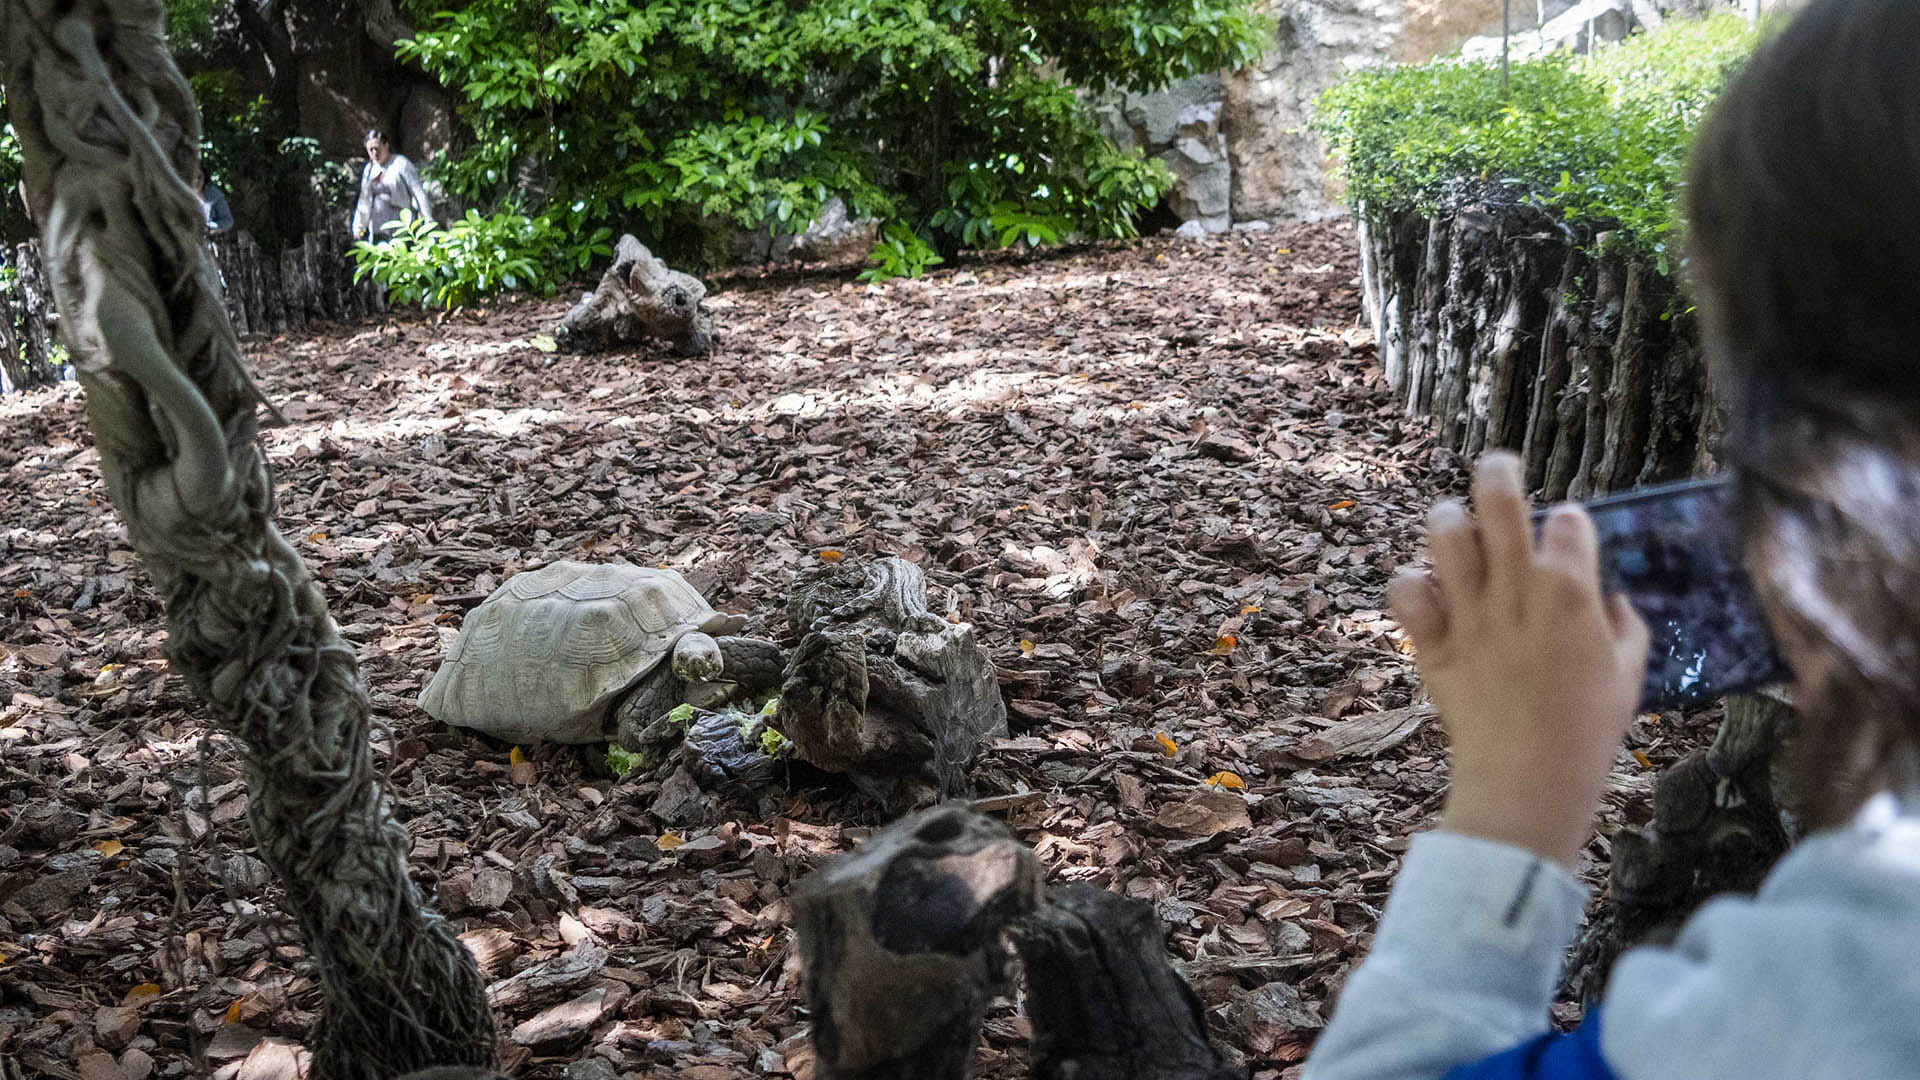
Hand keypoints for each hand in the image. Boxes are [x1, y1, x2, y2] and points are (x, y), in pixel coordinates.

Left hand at [1389, 452, 1649, 866]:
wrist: (1528, 783)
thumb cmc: (1588, 732)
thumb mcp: (1630, 674)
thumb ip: (1624, 626)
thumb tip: (1614, 599)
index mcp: (1572, 592)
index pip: (1568, 520)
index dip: (1568, 522)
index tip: (1565, 537)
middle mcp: (1516, 590)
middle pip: (1499, 501)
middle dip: (1498, 471)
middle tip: (1498, 468)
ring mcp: (1469, 613)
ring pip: (1444, 533)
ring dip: (1446, 521)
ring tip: (1453, 525)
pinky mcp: (1431, 643)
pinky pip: (1405, 592)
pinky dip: (1410, 585)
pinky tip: (1426, 592)